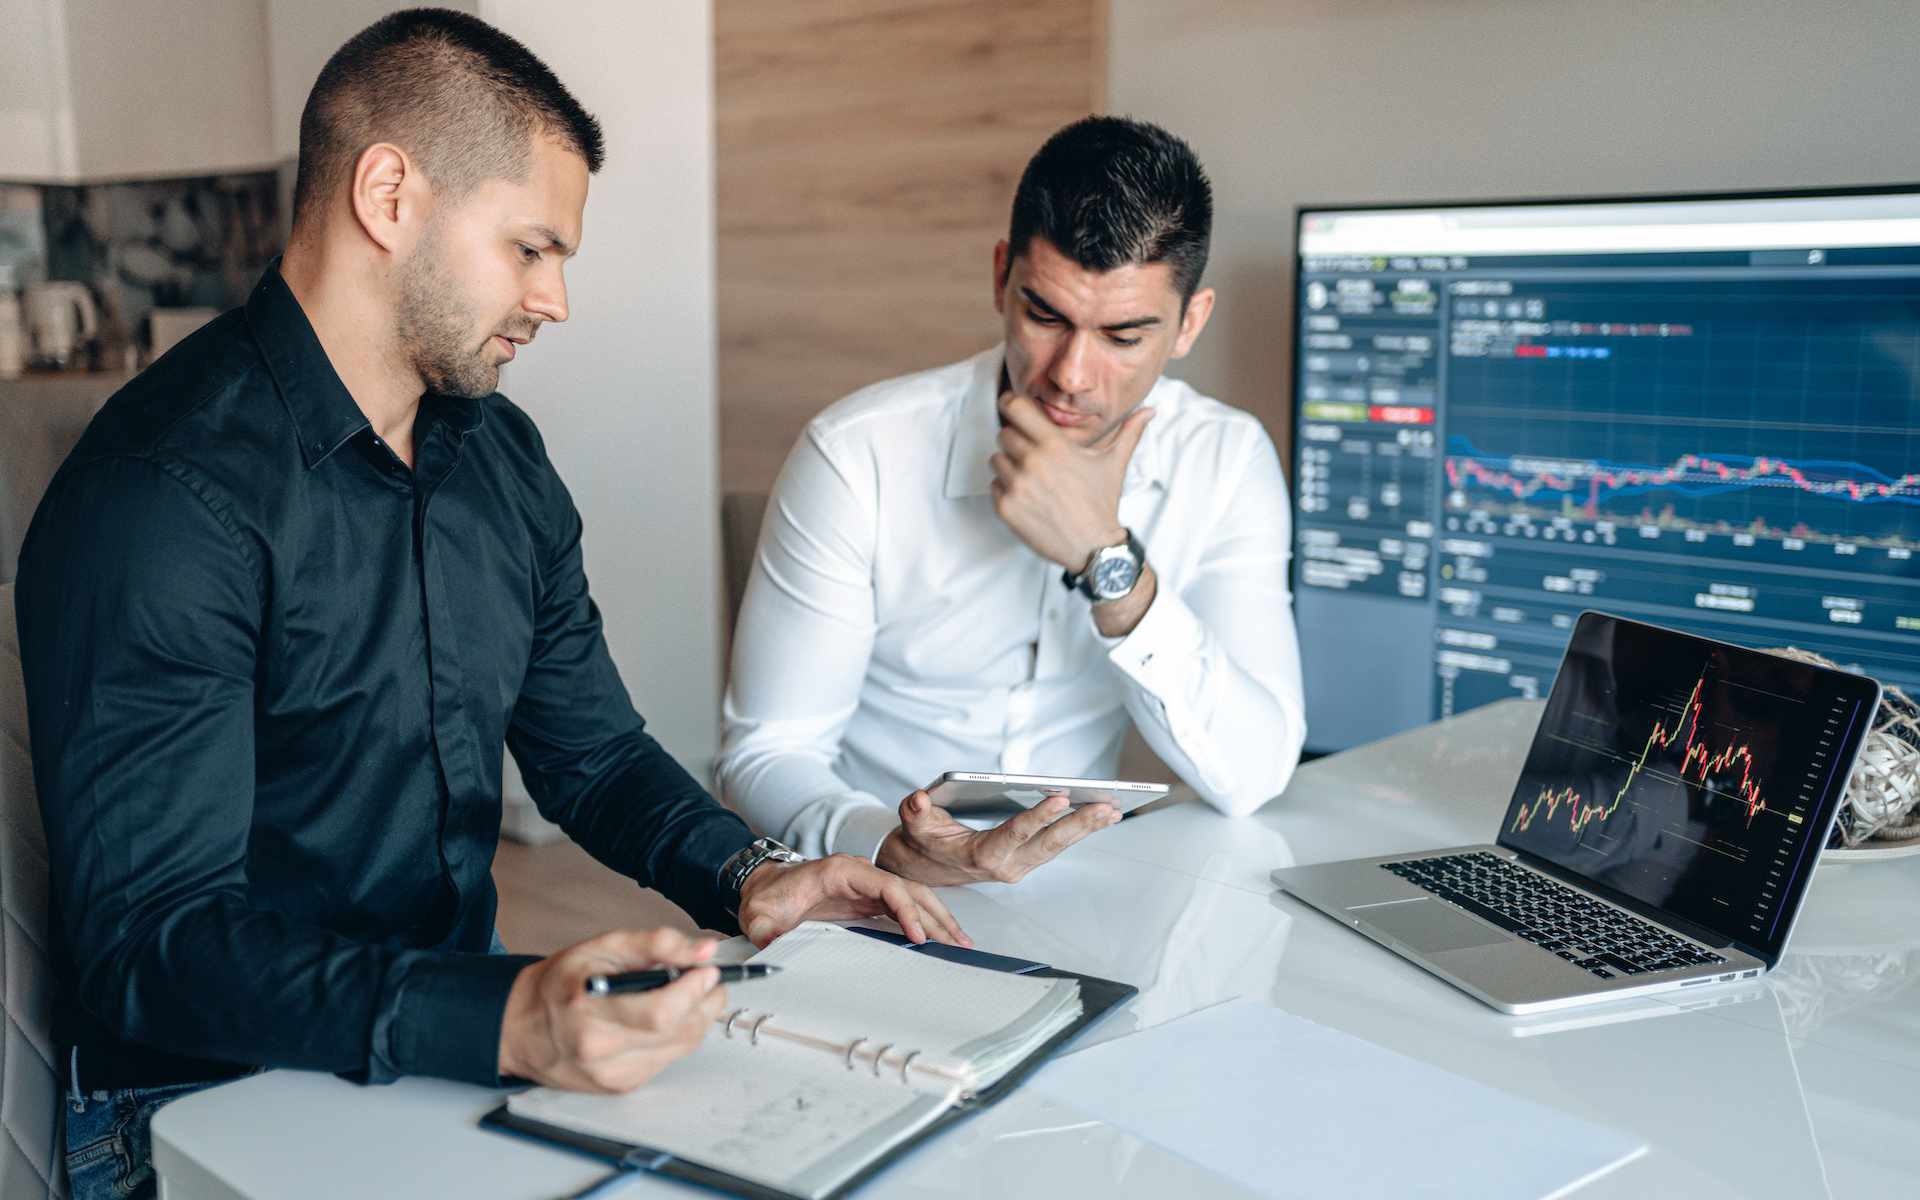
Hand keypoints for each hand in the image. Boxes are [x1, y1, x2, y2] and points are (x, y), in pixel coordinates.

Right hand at [497, 928, 726, 1092]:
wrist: (522, 1028)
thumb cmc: (561, 983)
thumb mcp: (603, 947)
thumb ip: (657, 944)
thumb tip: (706, 950)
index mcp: (590, 1012)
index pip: (661, 1012)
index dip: (694, 990)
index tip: (708, 970)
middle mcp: (601, 1052)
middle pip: (678, 1032)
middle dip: (705, 1002)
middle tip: (707, 979)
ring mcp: (612, 1076)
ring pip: (681, 1048)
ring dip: (696, 1018)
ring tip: (687, 994)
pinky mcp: (622, 1087)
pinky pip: (668, 1059)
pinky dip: (677, 1035)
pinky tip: (663, 1019)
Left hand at [736, 854, 971, 948]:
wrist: (762, 886)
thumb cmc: (766, 897)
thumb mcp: (758, 915)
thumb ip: (765, 931)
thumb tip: (773, 947)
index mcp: (840, 871)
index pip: (886, 886)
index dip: (906, 909)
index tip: (919, 936)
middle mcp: (860, 873)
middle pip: (908, 889)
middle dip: (935, 916)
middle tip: (957, 942)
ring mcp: (866, 885)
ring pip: (912, 896)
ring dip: (937, 917)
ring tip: (960, 941)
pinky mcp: (867, 899)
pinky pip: (902, 906)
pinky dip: (923, 920)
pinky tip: (937, 936)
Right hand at [875, 789, 1119, 886]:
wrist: (927, 868)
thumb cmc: (925, 843)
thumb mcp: (914, 825)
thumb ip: (915, 812)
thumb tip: (918, 799)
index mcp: (982, 855)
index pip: (1016, 833)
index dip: (1039, 816)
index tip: (1062, 798)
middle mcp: (1007, 865)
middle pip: (1049, 844)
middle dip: (1080, 825)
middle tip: (1106, 806)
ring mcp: (1021, 865)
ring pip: (1059, 846)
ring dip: (1087, 828)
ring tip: (1112, 809)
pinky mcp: (1028, 861)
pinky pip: (1058, 845)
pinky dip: (1080, 830)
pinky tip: (1100, 816)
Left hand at [989, 392, 1153, 570]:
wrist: (1093, 547)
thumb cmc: (1101, 502)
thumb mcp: (1114, 463)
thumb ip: (1129, 432)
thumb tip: (1150, 410)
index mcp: (1055, 446)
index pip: (1016, 408)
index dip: (1011, 404)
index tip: (1013, 407)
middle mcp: (1032, 462)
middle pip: (1004, 434)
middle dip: (1016, 440)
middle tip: (1033, 455)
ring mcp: (1017, 486)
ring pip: (996, 459)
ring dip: (1009, 465)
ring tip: (1032, 478)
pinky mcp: (1007, 507)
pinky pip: (994, 485)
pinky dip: (1006, 489)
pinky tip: (1029, 497)